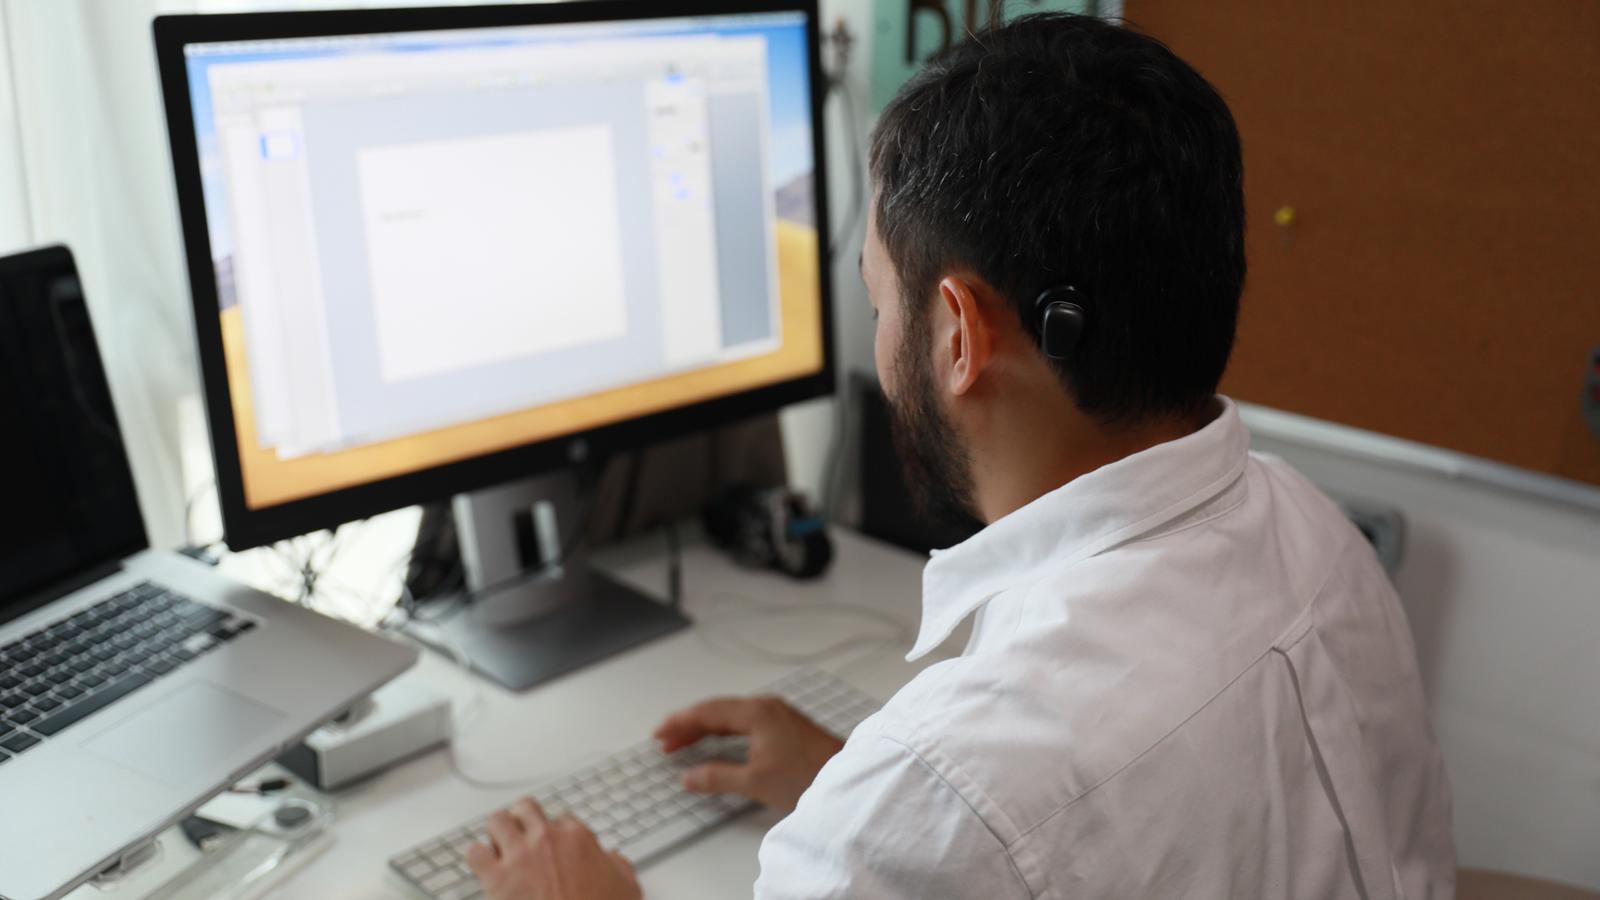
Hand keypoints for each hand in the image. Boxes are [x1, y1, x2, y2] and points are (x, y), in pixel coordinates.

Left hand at [465, 797, 640, 899]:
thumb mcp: (626, 886)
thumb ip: (618, 866)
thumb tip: (615, 860)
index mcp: (577, 837)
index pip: (561, 819)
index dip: (555, 835)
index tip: (553, 849)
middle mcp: (547, 839)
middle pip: (525, 808)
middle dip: (521, 821)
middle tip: (521, 838)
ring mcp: (520, 856)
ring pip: (496, 821)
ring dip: (496, 834)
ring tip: (499, 850)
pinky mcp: (497, 878)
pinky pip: (474, 852)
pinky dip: (477, 859)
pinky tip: (484, 870)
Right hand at [653, 695, 843, 811]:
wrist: (847, 777)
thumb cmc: (807, 776)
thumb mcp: (755, 781)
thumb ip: (717, 777)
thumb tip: (689, 777)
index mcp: (755, 712)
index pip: (707, 712)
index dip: (679, 722)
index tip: (659, 734)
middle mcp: (766, 707)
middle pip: (717, 711)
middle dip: (689, 725)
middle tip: (666, 742)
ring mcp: (777, 714)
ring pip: (731, 717)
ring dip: (706, 729)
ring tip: (684, 745)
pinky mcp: (785, 726)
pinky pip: (745, 722)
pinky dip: (725, 732)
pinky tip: (718, 745)